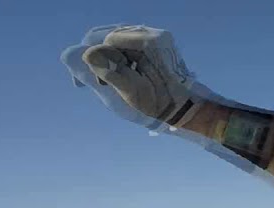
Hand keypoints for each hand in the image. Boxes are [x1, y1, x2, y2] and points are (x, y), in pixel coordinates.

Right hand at [61, 25, 205, 128]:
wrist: (185, 107)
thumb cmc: (160, 102)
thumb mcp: (131, 90)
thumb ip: (109, 71)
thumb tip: (88, 54)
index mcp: (150, 43)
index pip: (111, 39)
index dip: (100, 57)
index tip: (97, 79)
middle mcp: (156, 34)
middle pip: (117, 36)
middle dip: (105, 55)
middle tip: (101, 78)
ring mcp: (160, 37)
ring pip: (124, 39)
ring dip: (114, 55)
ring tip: (113, 76)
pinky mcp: (161, 43)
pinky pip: (134, 43)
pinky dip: (125, 55)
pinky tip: (126, 71)